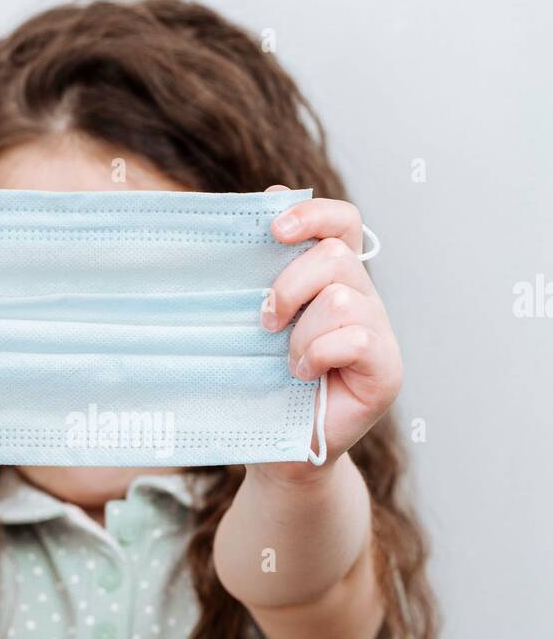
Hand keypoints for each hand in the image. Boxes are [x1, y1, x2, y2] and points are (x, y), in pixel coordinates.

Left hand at [257, 185, 402, 472]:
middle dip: (290, 285)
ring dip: (302, 332)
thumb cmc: (261, 379)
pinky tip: (304, 375)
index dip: (311, 215)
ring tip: (287, 360)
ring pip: (343, 298)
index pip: (342, 222)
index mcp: (333, 277)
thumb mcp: (251, 316)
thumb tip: (270, 194)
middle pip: (336, 256)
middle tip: (265, 320)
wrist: (275, 445)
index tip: (273, 230)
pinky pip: (357, 338)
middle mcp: (363, 298)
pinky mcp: (387, 369)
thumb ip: (263, 262)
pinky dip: (320, 354)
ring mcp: (379, 334)